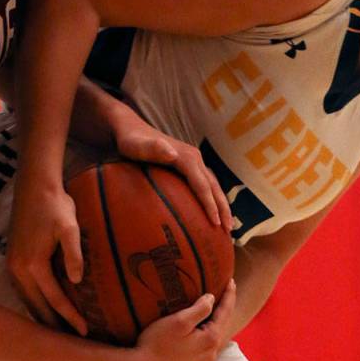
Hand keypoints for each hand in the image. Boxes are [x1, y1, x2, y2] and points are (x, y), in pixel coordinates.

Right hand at [7, 181, 88, 334]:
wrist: (35, 186)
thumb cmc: (56, 205)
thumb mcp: (70, 227)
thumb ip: (73, 255)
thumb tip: (77, 281)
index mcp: (32, 265)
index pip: (55, 300)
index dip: (71, 317)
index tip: (86, 332)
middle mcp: (17, 270)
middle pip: (37, 308)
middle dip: (54, 326)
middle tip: (73, 343)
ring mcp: (12, 266)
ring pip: (27, 302)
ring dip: (43, 318)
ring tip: (60, 332)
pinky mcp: (12, 261)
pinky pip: (23, 292)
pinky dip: (35, 304)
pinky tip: (45, 310)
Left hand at [113, 118, 232, 231]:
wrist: (130, 129)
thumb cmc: (131, 141)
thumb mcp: (137, 146)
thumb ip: (152, 149)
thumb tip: (172, 155)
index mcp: (186, 157)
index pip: (202, 185)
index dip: (210, 205)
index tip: (215, 224)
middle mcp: (194, 158)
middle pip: (213, 186)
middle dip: (223, 208)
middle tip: (228, 230)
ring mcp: (193, 162)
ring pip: (213, 185)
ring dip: (221, 205)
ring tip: (227, 226)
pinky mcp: (188, 166)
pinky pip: (205, 184)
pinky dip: (211, 199)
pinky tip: (210, 213)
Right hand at [120, 279, 236, 360]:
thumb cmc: (158, 342)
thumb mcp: (179, 320)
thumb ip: (200, 309)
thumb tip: (212, 298)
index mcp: (210, 339)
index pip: (225, 312)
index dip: (229, 295)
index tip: (231, 281)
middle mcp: (211, 352)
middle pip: (222, 325)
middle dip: (225, 307)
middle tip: (227, 290)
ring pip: (214, 336)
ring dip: (216, 321)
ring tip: (216, 307)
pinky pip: (206, 345)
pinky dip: (208, 332)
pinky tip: (202, 328)